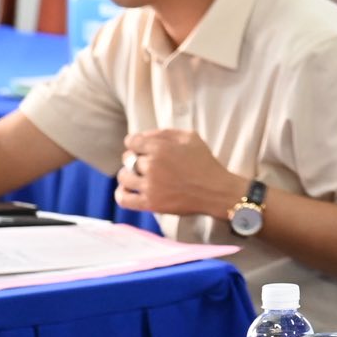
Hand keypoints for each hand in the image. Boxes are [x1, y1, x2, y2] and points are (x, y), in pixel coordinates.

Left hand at [117, 129, 247, 220]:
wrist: (214, 190)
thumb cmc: (203, 161)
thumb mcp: (190, 137)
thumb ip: (165, 132)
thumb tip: (142, 136)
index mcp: (160, 148)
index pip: (132, 141)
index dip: (135, 142)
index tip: (141, 147)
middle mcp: (151, 166)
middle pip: (127, 158)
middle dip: (134, 157)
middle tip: (146, 162)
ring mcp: (149, 186)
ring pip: (123, 177)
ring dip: (128, 174)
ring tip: (138, 175)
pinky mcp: (150, 203)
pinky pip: (123, 199)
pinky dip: (121, 193)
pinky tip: (128, 189)